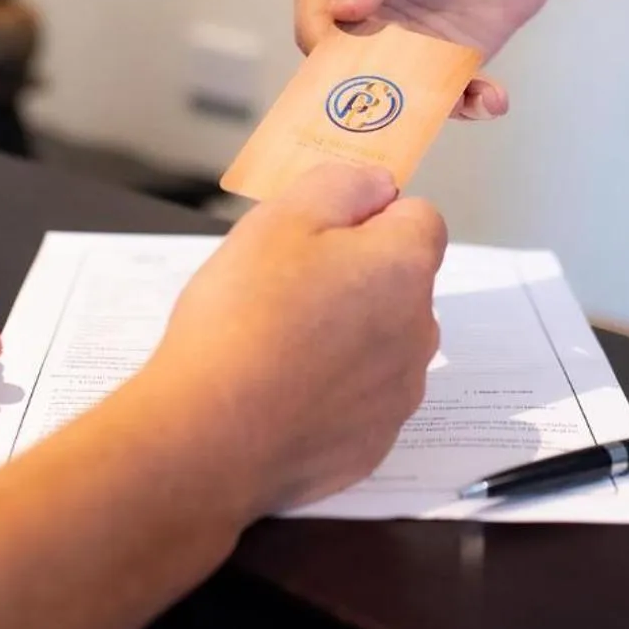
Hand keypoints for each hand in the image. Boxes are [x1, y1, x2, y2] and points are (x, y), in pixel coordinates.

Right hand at [133, 164, 445, 517]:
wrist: (208, 438)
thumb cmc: (241, 320)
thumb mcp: (280, 218)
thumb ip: (342, 186)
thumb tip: (380, 188)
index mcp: (405, 268)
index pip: (419, 218)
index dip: (368, 217)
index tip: (318, 235)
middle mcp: (420, 331)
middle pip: (399, 284)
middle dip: (356, 278)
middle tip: (286, 290)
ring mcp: (400, 394)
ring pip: (382, 342)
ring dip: (347, 336)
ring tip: (278, 346)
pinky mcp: (374, 443)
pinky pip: (361, 399)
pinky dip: (332, 392)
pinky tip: (282, 394)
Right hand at [288, 0, 559, 119]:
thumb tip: (344, 10)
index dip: (317, 28)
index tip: (337, 50)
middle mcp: (355, 5)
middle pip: (339, 57)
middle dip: (360, 87)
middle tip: (389, 105)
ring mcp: (396, 39)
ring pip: (388, 88)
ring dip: (418, 106)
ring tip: (464, 101)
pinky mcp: (438, 64)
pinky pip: (440, 97)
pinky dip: (466, 103)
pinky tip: (493, 95)